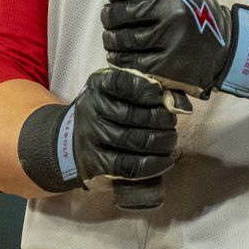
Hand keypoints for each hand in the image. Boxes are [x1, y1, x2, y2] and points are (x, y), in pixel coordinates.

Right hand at [18, 67, 178, 192]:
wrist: (69, 142)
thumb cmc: (106, 111)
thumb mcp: (116, 91)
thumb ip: (145, 90)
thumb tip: (179, 104)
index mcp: (98, 84)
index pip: (122, 82)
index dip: (145, 88)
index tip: (160, 95)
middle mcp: (90, 108)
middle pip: (132, 115)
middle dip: (161, 120)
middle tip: (171, 122)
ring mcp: (90, 137)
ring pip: (132, 141)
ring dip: (160, 142)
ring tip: (171, 141)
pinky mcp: (95, 163)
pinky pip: (128, 166)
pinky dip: (153, 164)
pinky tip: (166, 160)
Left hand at [101, 0, 248, 98]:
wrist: (227, 49)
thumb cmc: (194, 14)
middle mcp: (172, 11)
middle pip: (118, 11)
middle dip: (109, 16)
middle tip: (113, 19)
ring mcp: (169, 41)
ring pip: (119, 39)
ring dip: (111, 39)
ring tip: (116, 38)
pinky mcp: (165, 67)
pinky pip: (128, 62)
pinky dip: (120, 58)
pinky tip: (125, 55)